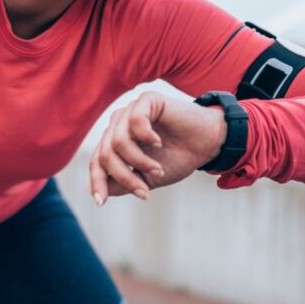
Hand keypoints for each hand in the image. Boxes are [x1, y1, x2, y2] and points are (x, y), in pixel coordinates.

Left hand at [89, 91, 227, 204]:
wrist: (207, 143)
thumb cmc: (177, 158)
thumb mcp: (146, 178)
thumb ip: (123, 183)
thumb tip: (97, 193)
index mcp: (115, 141)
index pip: (97, 161)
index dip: (97, 182)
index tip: (100, 203)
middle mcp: (118, 125)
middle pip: (106, 154)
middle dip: (124, 177)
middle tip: (144, 191)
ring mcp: (130, 111)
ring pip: (118, 141)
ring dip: (139, 162)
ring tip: (158, 170)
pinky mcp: (147, 100)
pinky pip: (136, 120)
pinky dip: (147, 137)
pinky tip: (159, 143)